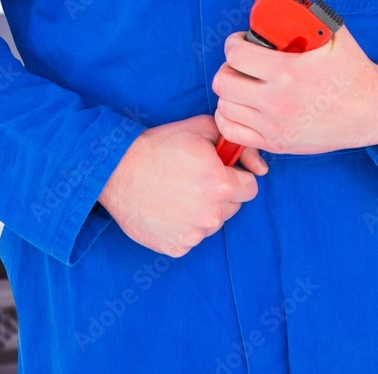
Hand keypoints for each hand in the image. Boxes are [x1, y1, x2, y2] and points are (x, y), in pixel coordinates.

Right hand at [98, 115, 267, 257]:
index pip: (250, 187)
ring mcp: (194, 234)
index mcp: (222, 185)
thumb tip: (260, 167)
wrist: (116, 170)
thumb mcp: (203, 129)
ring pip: (213, 223)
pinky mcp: (177, 247)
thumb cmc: (160, 145)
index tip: (219, 172)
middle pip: (233, 207)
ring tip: (177, 193)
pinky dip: (184, 226)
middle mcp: (212, 214)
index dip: (236, 177)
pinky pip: (192, 237)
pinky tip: (167, 209)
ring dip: (203, 211)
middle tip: (195, 180)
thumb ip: (237, 143)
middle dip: (222, 194)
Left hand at [212, 27, 377, 154]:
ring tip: (244, 85)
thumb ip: (308, 17)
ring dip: (231, 92)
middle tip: (242, 64)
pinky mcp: (277, 143)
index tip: (241, 42)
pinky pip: (232, 132)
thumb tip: (286, 2)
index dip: (234, 43)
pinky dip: (230, 118)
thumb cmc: (354, 75)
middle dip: (229, 67)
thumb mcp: (335, 36)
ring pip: (225, 107)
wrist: (373, 112)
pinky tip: (243, 108)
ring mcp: (276, 126)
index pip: (236, 55)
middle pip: (224, 82)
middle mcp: (278, 101)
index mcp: (289, 72)